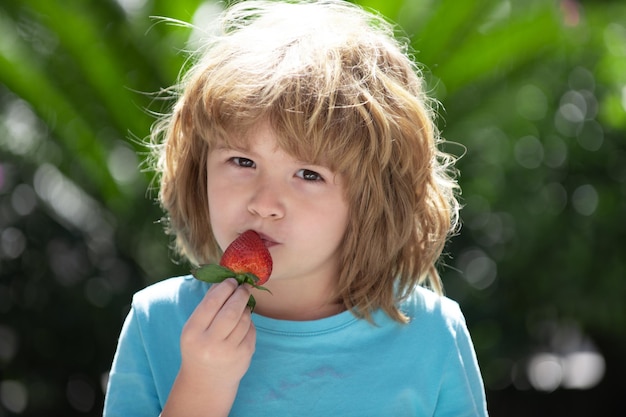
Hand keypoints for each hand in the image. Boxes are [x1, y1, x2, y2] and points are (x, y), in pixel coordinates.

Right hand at [162, 278, 254, 416]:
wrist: (206, 381)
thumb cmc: (199, 346)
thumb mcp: (195, 327)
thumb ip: (208, 304)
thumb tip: (224, 279)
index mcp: (193, 333)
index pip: (211, 304)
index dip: (224, 288)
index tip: (232, 280)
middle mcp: (209, 344)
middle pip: (231, 312)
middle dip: (240, 295)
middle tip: (244, 286)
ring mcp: (228, 352)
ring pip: (244, 320)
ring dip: (246, 308)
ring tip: (242, 304)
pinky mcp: (244, 356)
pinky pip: (251, 330)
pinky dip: (249, 322)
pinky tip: (243, 323)